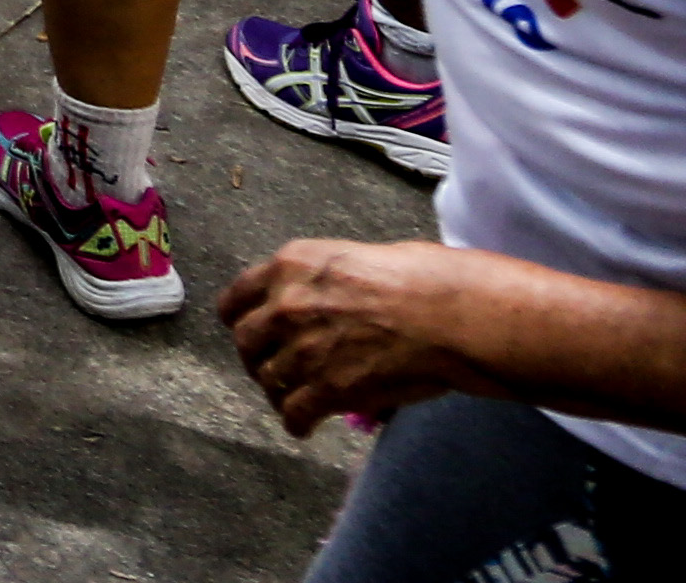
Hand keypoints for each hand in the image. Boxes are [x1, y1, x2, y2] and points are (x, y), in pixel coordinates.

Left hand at [221, 239, 502, 438]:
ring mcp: (303, 349)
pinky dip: (296, 424)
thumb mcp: (354, 258)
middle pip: (247, 343)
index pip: (236, 299)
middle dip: (257, 359)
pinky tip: (303, 427)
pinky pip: (294, 414)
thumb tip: (321, 299)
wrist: (449, 316)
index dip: (239, 321)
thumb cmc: (421, 280)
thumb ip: (321, 281)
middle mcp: (286, 305)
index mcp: (291, 265)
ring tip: (291, 401)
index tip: (247, 334)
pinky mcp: (326, 389)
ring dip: (278, 393)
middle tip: (273, 370)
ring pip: (269, 381)